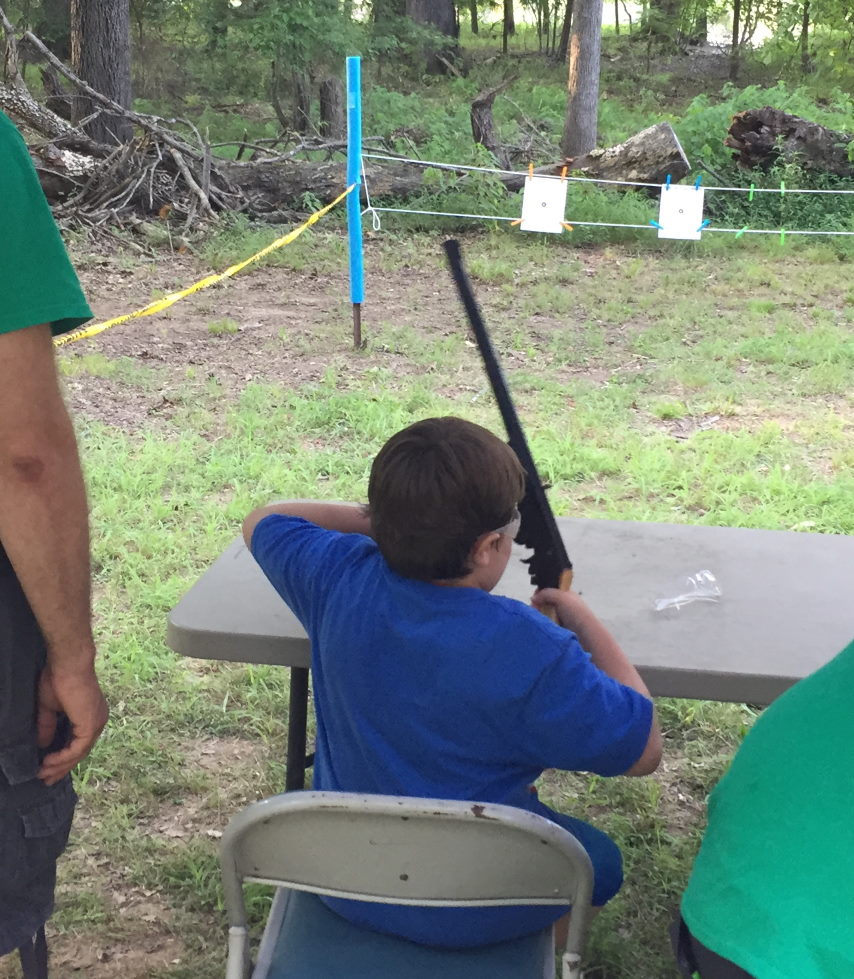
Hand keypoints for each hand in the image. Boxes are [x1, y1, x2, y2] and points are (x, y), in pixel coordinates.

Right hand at [37, 665, 107, 785]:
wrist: (67, 664)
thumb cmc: (58, 679)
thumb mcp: (49, 708)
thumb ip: (48, 726)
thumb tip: (43, 745)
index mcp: (90, 715)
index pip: (80, 743)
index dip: (64, 758)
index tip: (48, 768)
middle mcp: (98, 721)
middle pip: (81, 752)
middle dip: (62, 767)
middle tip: (46, 779)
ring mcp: (96, 723)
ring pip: (80, 753)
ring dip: (60, 765)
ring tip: (43, 773)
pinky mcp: (91, 724)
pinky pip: (78, 749)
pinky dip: (63, 757)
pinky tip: (49, 762)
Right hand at [531, 587, 592, 631]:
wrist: (587, 635)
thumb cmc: (578, 614)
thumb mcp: (561, 597)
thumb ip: (546, 593)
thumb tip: (534, 598)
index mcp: (566, 595)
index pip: (548, 591)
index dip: (540, 594)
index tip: (535, 599)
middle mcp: (563, 605)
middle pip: (544, 604)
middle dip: (538, 607)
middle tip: (536, 611)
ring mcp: (561, 618)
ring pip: (544, 615)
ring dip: (541, 617)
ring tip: (541, 620)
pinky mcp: (559, 629)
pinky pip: (547, 626)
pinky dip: (545, 626)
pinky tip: (545, 627)